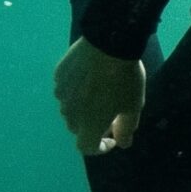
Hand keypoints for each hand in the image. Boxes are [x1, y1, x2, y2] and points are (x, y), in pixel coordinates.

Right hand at [54, 37, 145, 155]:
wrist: (108, 44)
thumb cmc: (125, 80)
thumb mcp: (133, 107)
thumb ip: (126, 129)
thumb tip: (122, 143)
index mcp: (88, 125)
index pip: (87, 147)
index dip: (100, 146)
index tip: (113, 136)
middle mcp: (69, 113)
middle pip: (78, 127)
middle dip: (93, 125)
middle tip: (110, 111)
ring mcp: (60, 93)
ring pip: (71, 108)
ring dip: (83, 106)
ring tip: (100, 90)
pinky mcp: (58, 76)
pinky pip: (66, 89)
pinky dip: (76, 89)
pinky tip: (90, 75)